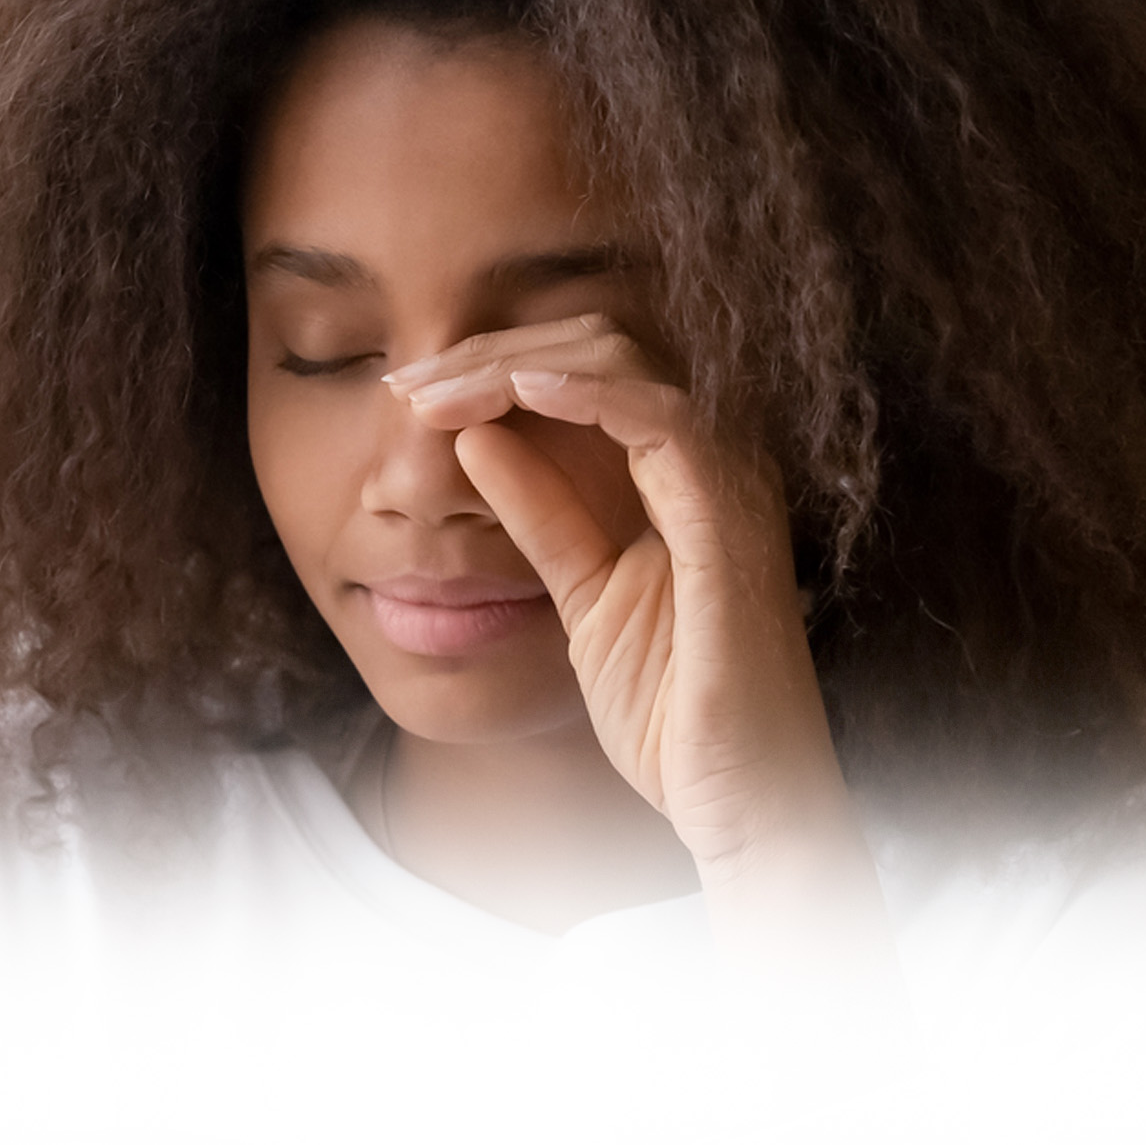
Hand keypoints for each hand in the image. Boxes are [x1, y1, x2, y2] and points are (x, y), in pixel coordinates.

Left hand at [387, 315, 896, 979]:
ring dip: (517, 364)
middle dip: (491, 353)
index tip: (410, 394)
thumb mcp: (584, 594)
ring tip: (437, 389)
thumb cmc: (677, 709)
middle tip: (408, 384)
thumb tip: (479, 439)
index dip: (495, 368)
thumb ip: (543, 516)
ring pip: (623, 364)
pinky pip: (661, 419)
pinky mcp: (732, 518)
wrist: (737, 797)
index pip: (589, 373)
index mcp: (684, 474)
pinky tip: (517, 393)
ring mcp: (732, 482)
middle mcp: (717, 460)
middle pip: (600, 348)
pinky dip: (586, 393)